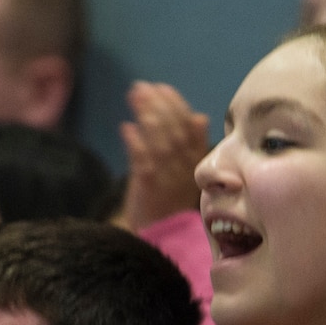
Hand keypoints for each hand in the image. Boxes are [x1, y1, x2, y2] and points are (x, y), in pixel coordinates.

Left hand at [115, 82, 209, 231]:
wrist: (162, 238)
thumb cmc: (171, 201)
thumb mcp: (186, 172)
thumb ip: (192, 145)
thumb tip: (199, 116)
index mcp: (197, 162)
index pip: (190, 128)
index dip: (177, 106)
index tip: (163, 88)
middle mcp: (185, 168)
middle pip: (174, 130)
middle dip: (159, 104)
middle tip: (143, 87)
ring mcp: (167, 178)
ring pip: (159, 141)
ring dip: (147, 116)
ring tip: (135, 97)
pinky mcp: (149, 188)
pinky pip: (142, 161)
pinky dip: (135, 142)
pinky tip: (126, 127)